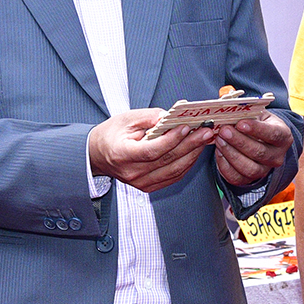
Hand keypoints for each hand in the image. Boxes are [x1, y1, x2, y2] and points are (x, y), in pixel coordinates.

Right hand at [88, 109, 213, 192]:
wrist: (98, 155)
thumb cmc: (110, 135)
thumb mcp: (126, 119)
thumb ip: (149, 118)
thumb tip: (171, 117)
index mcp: (123, 155)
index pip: (152, 151)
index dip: (171, 140)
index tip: (186, 127)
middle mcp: (132, 173)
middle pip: (167, 160)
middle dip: (190, 144)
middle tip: (206, 131)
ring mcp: (141, 183)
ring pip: (174, 171)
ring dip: (192, 154)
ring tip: (204, 139)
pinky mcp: (148, 187)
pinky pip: (172, 177)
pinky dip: (186, 164)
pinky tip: (194, 151)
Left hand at [212, 111, 292, 189]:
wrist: (258, 138)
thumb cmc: (257, 122)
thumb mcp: (257, 113)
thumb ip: (247, 114)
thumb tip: (230, 113)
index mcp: (283, 136)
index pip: (273, 134)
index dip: (257, 129)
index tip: (240, 124)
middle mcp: (277, 156)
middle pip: (260, 152)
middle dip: (239, 141)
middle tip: (224, 130)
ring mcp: (265, 170)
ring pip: (249, 168)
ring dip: (231, 154)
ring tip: (220, 140)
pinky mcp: (250, 180)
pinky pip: (237, 178)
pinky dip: (225, 165)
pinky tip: (219, 152)